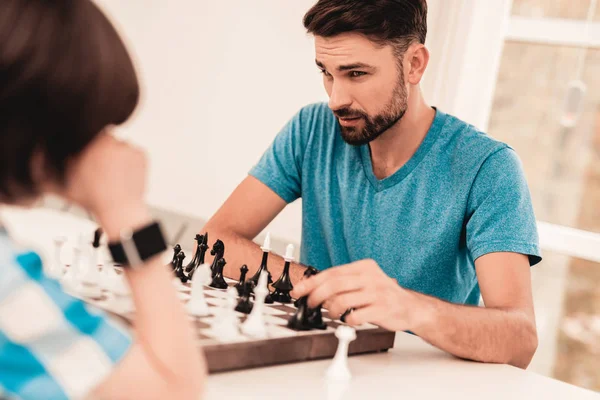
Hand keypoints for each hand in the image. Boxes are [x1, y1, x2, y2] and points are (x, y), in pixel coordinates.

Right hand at [54, 132, 149, 236]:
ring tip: (110, 173)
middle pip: (104, 139)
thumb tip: (38, 150)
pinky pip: (133, 153)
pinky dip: (129, 161)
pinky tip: (121, 174)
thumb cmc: (92, 199)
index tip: (85, 156)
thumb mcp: (63, 182)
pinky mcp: (142, 155)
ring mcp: (129, 147)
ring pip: (119, 146)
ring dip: (115, 155)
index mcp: (93, 142)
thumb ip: (46, 165)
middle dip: (100, 150)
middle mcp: (112, 141)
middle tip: (97, 167)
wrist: (120, 210)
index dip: (84, 145)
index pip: (87, 132)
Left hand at [291, 259, 424, 331]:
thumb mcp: (364, 282)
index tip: (299, 291)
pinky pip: (356, 315)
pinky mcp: (382, 309)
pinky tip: (349, 320)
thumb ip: (343, 283)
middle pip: (334, 284)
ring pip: (342, 300)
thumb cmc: (382, 295)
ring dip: (332, 310)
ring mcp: (377, 292)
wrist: (410, 307)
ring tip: (334, 314)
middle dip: (316, 295)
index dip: (311, 282)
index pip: (331, 272)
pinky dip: (347, 320)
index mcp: (364, 267)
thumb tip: (314, 289)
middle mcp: (370, 277)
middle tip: (311, 304)